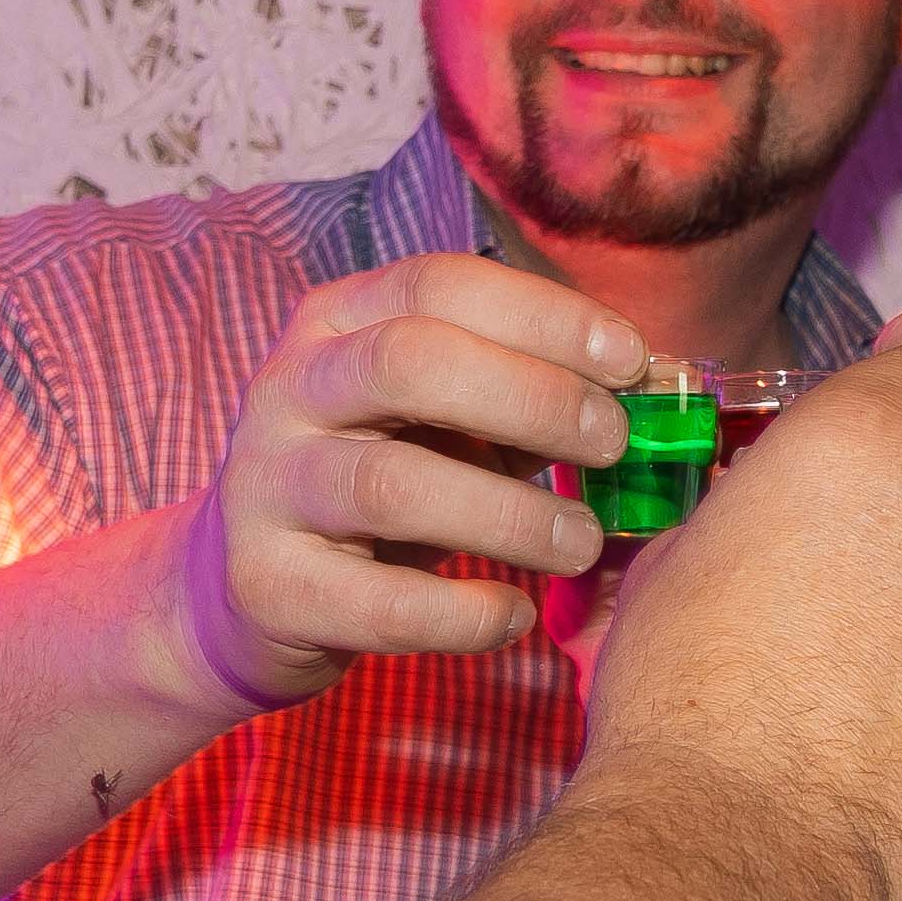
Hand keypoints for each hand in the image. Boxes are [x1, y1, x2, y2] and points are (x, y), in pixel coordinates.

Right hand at [161, 254, 633, 717]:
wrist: (250, 589)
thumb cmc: (381, 488)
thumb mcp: (439, 420)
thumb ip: (524, 396)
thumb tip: (651, 392)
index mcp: (337, 324)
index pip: (441, 284)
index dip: (546, 316)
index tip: (632, 361)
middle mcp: (290, 390)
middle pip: (411, 362)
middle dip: (533, 398)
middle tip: (612, 445)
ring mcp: (267, 488)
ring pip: (393, 484)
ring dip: (511, 514)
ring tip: (582, 543)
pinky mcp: (270, 586)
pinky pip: (378, 602)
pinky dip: (462, 613)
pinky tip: (511, 616)